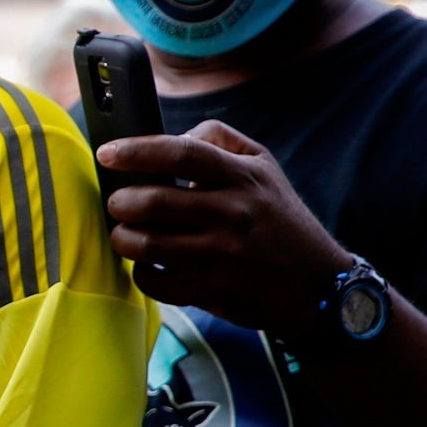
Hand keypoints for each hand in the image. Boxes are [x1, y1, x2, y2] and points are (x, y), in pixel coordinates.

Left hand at [98, 120, 350, 337]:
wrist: (319, 285)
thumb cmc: (279, 219)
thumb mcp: (264, 167)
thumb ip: (218, 140)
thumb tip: (169, 136)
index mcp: (243, 178)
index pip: (179, 154)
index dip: (135, 151)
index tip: (107, 154)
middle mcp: (231, 214)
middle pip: (152, 201)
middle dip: (120, 201)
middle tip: (117, 202)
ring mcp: (220, 256)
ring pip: (145, 243)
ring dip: (122, 237)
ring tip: (126, 232)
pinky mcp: (209, 290)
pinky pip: (153, 281)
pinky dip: (140, 272)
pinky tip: (149, 263)